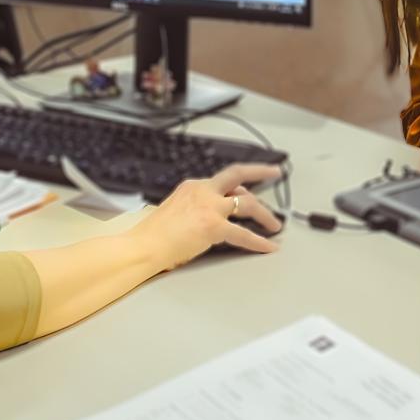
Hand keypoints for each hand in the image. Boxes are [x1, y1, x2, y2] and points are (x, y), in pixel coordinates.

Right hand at [132, 164, 283, 269]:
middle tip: (275, 173)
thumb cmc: (154, 235)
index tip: (251, 179)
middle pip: (237, 176)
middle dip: (260, 172)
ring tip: (275, 225)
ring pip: (247, 203)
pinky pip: (244, 234)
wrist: (144, 245)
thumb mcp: (175, 210)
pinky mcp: (214, 226)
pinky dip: (259, 242)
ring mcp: (210, 207)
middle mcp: (203, 191)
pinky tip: (269, 247)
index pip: (222, 180)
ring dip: (265, 215)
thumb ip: (195, 208)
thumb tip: (213, 218)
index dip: (239, 184)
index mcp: (192, 187)